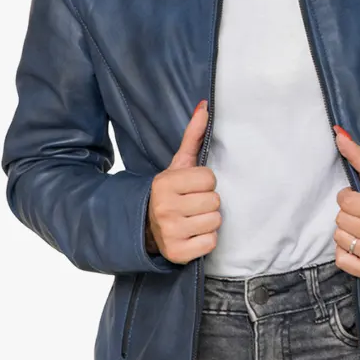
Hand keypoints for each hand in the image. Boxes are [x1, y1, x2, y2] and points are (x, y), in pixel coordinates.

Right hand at [146, 100, 221, 263]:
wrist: (145, 226)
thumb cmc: (169, 192)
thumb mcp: (178, 165)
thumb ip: (193, 136)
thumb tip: (205, 106)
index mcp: (165, 184)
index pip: (209, 179)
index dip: (205, 183)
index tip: (191, 188)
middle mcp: (165, 208)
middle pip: (214, 201)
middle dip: (207, 202)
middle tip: (192, 204)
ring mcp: (170, 232)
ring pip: (215, 221)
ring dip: (208, 221)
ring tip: (192, 219)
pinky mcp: (177, 253)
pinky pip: (211, 243)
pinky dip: (206, 241)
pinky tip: (192, 235)